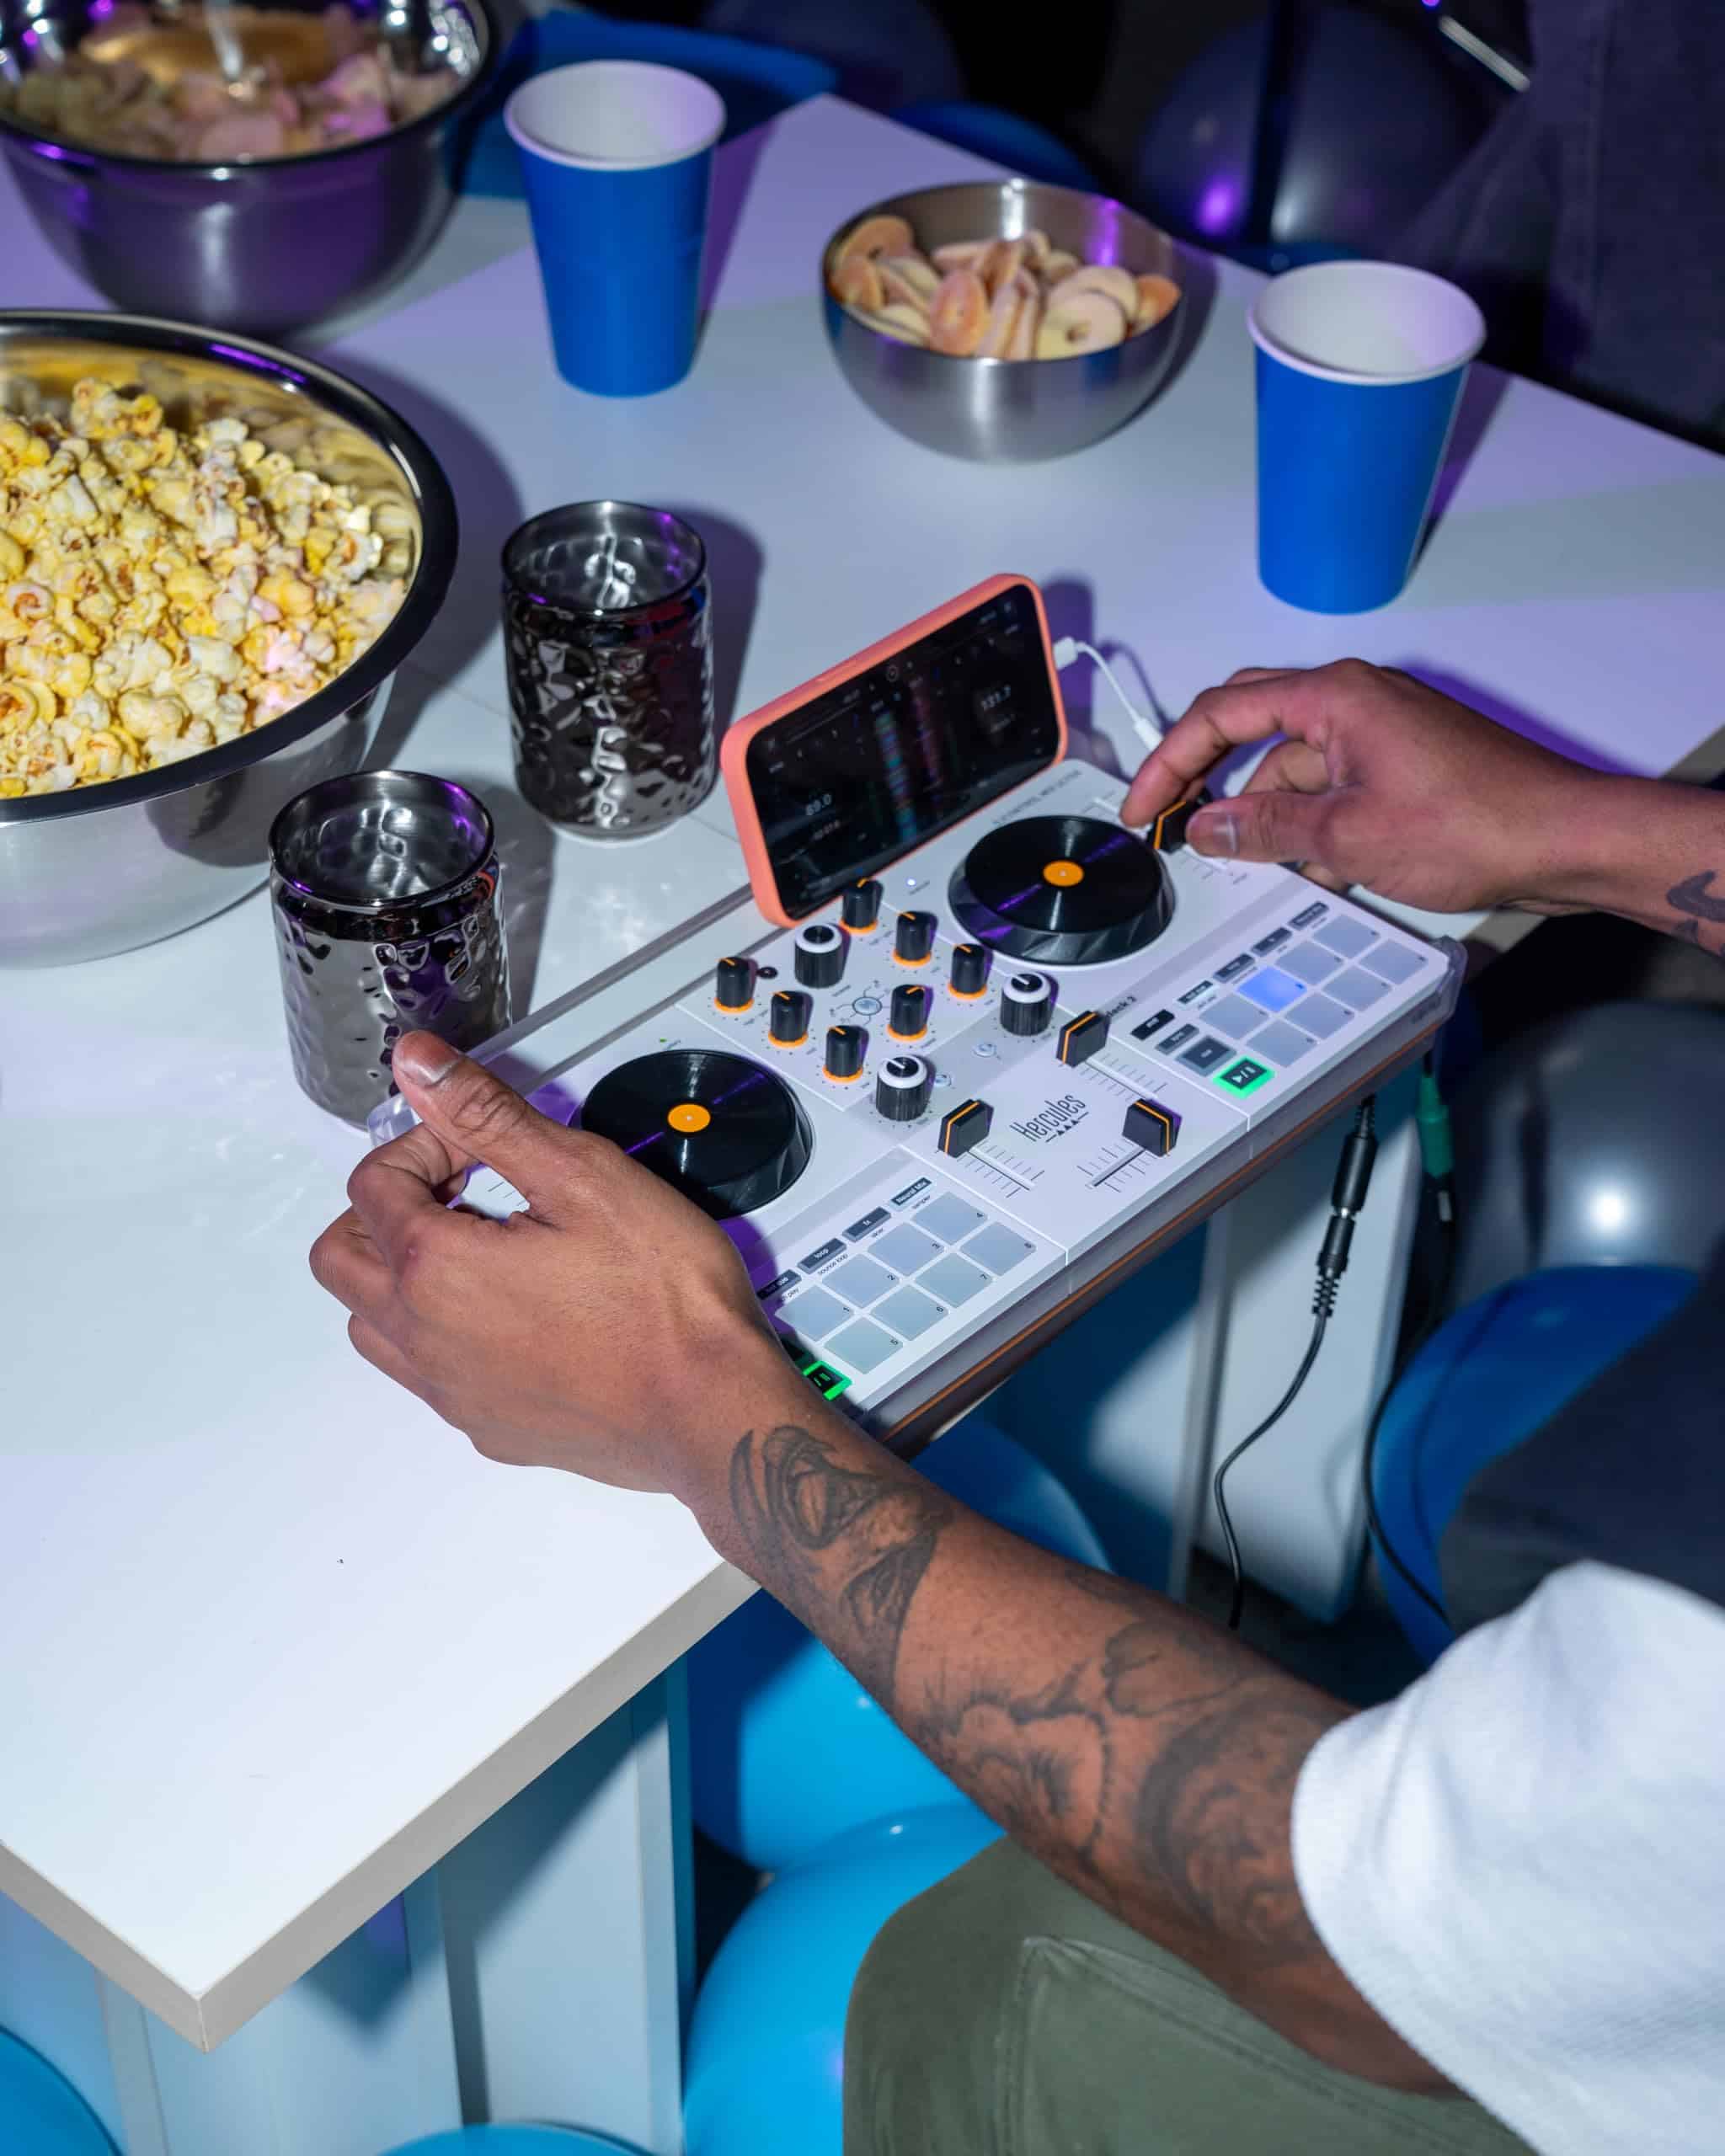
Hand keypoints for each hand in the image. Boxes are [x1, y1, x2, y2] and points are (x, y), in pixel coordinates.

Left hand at [309, 1033, 800, 1495]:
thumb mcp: (581, 1175)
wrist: (712, 1411)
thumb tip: (417, 1064)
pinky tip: (516, 1313)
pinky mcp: (487, 1429)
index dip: (423, 1144)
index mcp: (435, 1268)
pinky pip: (427, 1375)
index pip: (371, 1184)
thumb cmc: (664, 1300)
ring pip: (372, 1324)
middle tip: (461, 1191)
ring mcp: (451, 1394)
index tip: (481, 1145)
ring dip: (401, 1275)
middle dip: (386, 1208)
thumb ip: (486, 1115)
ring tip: (482, 1250)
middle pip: (341, 1257)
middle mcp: (425, 1339)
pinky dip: (442, 1332)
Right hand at [1121, 660, 1610, 916]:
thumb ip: (1264, 827)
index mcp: (1334, 697)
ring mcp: (1380, 731)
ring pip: (1293, 766)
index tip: (1146, 807)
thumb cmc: (1479, 822)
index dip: (1169, 762)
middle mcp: (1355, 700)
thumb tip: (1207, 826)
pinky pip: (1332, 786)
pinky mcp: (1402, 764)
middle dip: (1206, 775)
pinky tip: (1315, 869)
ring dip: (1269, 814)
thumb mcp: (1345, 836)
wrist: (1564, 840)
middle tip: (1173, 820)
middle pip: (1249, 724)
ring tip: (1258, 866)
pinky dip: (1313, 824)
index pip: (1220, 714)